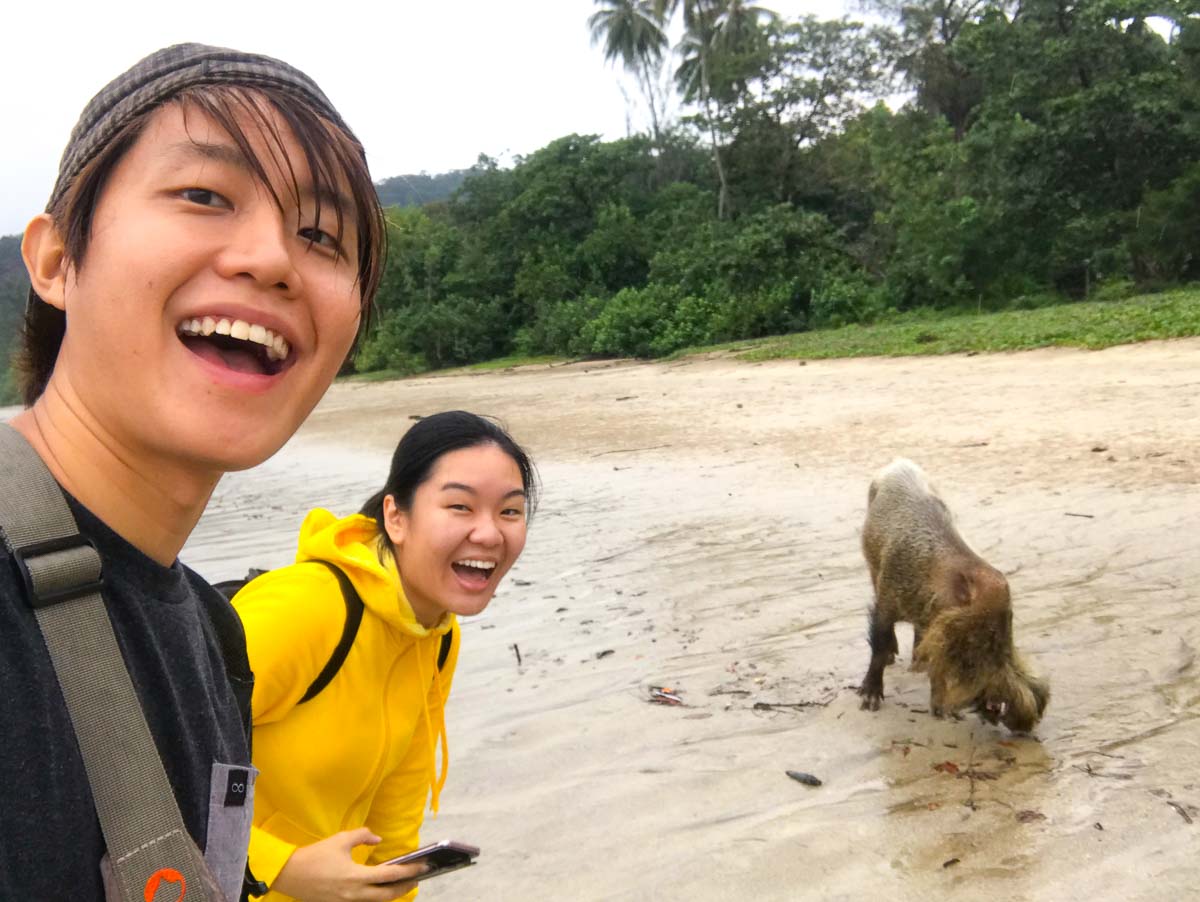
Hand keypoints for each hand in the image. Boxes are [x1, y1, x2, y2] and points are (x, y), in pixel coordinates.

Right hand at [270, 827, 424, 901]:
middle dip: (405, 887)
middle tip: (417, 877)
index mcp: (356, 877)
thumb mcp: (340, 840)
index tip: (424, 865)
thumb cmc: (315, 856)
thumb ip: (363, 836)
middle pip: (388, 896)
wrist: (289, 875)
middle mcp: (354, 894)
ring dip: (392, 893)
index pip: (390, 876)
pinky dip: (376, 896)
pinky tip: (381, 888)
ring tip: (403, 883)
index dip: (409, 871)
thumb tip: (378, 839)